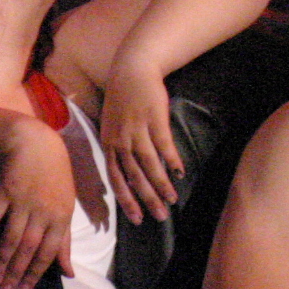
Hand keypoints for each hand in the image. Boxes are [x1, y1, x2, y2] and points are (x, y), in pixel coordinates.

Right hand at [0, 117, 76, 288]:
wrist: (36, 143)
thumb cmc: (55, 178)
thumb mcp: (66, 209)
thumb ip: (65, 243)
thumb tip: (69, 274)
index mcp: (61, 217)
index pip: (48, 252)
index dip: (35, 273)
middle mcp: (43, 211)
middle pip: (28, 248)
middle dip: (15, 273)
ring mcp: (23, 201)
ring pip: (10, 237)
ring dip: (0, 260)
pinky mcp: (5, 191)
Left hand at [97, 59, 184, 225]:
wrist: (132, 70)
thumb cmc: (122, 99)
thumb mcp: (111, 124)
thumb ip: (117, 147)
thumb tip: (127, 172)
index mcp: (108, 143)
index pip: (115, 178)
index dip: (126, 199)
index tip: (137, 218)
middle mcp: (121, 139)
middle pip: (134, 176)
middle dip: (147, 199)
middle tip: (160, 217)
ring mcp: (138, 129)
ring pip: (150, 164)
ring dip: (162, 184)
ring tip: (172, 199)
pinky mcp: (154, 119)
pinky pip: (164, 145)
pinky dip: (172, 160)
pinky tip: (180, 172)